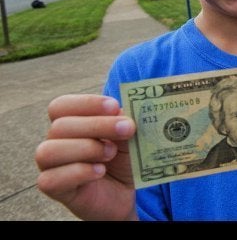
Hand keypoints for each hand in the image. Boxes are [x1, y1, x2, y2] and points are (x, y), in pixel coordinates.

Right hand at [35, 94, 137, 220]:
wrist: (125, 191)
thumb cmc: (123, 157)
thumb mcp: (128, 136)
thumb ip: (123, 121)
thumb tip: (124, 112)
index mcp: (71, 122)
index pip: (61, 106)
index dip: (86, 103)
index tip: (114, 106)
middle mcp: (55, 141)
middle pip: (59, 126)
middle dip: (97, 125)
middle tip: (127, 129)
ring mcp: (52, 166)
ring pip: (49, 151)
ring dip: (85, 148)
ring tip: (111, 153)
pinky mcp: (55, 189)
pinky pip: (50, 179)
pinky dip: (78, 172)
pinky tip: (100, 171)